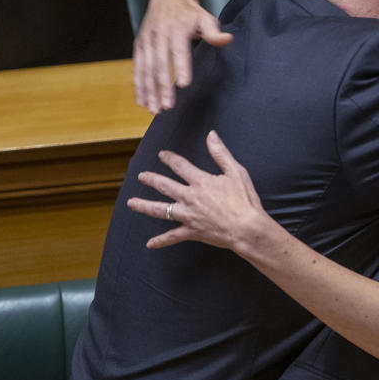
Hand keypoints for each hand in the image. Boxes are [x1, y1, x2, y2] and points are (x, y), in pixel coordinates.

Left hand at [127, 131, 270, 251]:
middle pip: (165, 186)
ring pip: (161, 210)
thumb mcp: (236, 172)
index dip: (170, 159)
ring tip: (131, 203)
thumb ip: (221, 153)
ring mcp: (188, 215)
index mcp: (201, 182)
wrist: (247, 228)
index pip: (180, 166)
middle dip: (151, 180)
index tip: (162, 155)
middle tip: (141, 176)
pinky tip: (150, 244)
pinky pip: (173, 236)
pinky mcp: (192, 231)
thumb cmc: (245, 200)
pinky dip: (161, 241)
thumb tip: (211, 135)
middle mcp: (190, 197)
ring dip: (144, 206)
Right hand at [133, 0, 232, 113]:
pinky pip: (137, 68)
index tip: (184, 85)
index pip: (179, 51)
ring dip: (148, 91)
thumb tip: (227, 40)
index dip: (182, 67)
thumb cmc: (192, 13)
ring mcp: (147, 41)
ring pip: (145, 69)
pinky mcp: (139, 46)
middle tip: (167, 107)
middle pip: (159, 64)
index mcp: (177, 29)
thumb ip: (214, 32)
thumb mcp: (206, 18)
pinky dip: (138, 85)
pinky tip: (142, 101)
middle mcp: (159, 35)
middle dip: (162, 87)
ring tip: (154, 110)